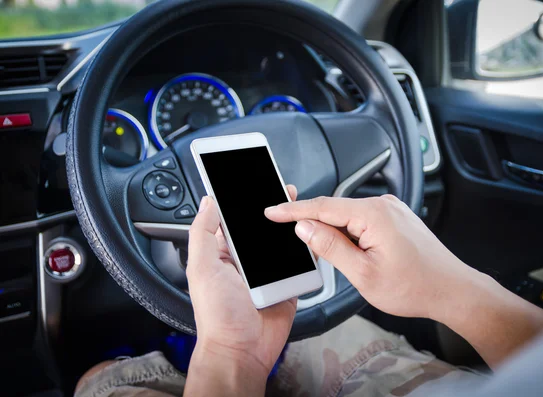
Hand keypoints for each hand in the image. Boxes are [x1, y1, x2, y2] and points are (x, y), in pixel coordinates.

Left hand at [185, 185, 297, 395]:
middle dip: (272, 208)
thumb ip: (203, 233)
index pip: (232, 218)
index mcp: (222, 252)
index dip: (242, 200)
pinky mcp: (287, 282)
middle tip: (282, 189)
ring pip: (281, 241)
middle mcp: (245, 259)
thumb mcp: (202, 268)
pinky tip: (310, 233)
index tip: (252, 182)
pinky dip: (304, 248)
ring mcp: (267, 271)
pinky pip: (298, 261)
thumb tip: (209, 201)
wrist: (242, 351)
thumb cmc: (217, 315)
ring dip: (290, 226)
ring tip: (299, 206)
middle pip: (261, 226)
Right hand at [265, 195, 542, 368]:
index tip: (271, 210)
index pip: (322, 207)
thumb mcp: (363, 274)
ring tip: (329, 255)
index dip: (292, 210)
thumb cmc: (414, 287)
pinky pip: (363, 219)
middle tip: (294, 238)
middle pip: (334, 209)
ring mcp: (391, 210)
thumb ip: (331, 247)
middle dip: (312, 223)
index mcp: (373, 214)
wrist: (452, 290)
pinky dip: (349, 232)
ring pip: (348, 215)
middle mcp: (383, 205)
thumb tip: (305, 227)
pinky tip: (348, 250)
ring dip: (333, 231)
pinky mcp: (396, 218)